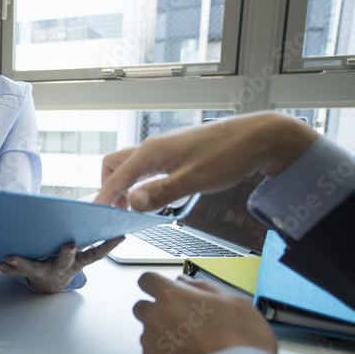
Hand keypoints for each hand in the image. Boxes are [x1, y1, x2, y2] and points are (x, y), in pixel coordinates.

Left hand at [0, 237, 123, 292]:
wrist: (51, 285)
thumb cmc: (65, 261)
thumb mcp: (80, 255)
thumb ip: (89, 240)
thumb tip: (106, 217)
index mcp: (78, 261)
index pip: (96, 254)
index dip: (108, 246)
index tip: (119, 236)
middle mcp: (62, 267)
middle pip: (66, 260)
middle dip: (68, 253)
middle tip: (69, 245)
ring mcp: (45, 271)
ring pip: (35, 267)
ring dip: (23, 262)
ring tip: (11, 257)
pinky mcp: (30, 273)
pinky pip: (17, 273)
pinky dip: (8, 269)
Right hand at [94, 112, 315, 211]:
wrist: (258, 137)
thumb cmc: (229, 155)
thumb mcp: (194, 180)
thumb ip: (160, 193)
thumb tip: (131, 203)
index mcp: (152, 153)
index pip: (115, 177)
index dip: (104, 198)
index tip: (96, 215)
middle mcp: (153, 148)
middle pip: (114, 166)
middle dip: (110, 188)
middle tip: (117, 212)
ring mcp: (163, 149)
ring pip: (131, 167)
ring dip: (127, 187)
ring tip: (136, 209)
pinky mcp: (174, 153)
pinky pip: (147, 168)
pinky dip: (142, 183)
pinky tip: (157, 196)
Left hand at [132, 273, 276, 353]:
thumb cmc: (240, 343)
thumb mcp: (234, 302)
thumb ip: (204, 288)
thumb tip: (187, 283)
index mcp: (172, 296)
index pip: (147, 280)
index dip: (157, 285)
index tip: (166, 290)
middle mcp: (155, 317)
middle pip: (143, 307)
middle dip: (157, 311)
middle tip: (182, 321)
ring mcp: (150, 343)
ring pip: (148, 332)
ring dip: (163, 335)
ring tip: (191, 346)